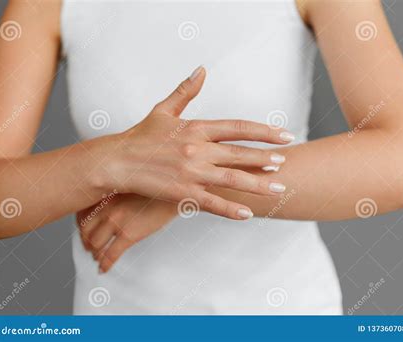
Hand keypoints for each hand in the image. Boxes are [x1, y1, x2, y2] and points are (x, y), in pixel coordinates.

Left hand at [77, 194, 176, 272]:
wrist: (173, 194)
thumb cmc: (156, 190)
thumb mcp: (129, 186)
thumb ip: (115, 197)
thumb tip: (107, 211)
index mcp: (106, 195)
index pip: (81, 215)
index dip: (81, 227)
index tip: (84, 233)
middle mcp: (107, 207)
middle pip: (86, 231)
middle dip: (87, 243)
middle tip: (90, 248)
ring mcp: (116, 221)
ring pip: (95, 245)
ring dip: (95, 255)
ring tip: (98, 258)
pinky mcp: (129, 235)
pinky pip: (110, 255)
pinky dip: (105, 264)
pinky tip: (104, 269)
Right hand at [98, 66, 294, 219]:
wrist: (117, 161)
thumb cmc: (140, 136)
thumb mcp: (163, 109)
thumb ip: (185, 90)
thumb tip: (202, 69)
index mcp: (196, 128)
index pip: (238, 127)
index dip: (264, 131)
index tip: (284, 134)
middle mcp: (197, 149)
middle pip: (240, 153)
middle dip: (266, 158)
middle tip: (286, 161)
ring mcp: (191, 172)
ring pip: (232, 178)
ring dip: (258, 184)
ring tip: (279, 187)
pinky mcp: (183, 192)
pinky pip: (212, 203)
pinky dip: (231, 209)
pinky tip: (248, 214)